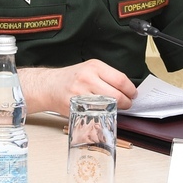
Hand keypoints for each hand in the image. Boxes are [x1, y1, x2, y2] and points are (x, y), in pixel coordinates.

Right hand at [23, 60, 137, 115]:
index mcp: (94, 66)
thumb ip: (107, 76)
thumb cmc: (72, 77)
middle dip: (126, 102)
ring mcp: (80, 94)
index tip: (133, 94)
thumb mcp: (90, 68)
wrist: (49, 86)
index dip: (130, 90)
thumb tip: (127, 88)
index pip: (120, 80)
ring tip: (116, 108)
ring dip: (116, 110)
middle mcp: (87, 79)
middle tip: (128, 103)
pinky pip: (95, 114)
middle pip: (116, 95)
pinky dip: (103, 115)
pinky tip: (104, 112)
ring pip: (107, 106)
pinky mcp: (75, 107)